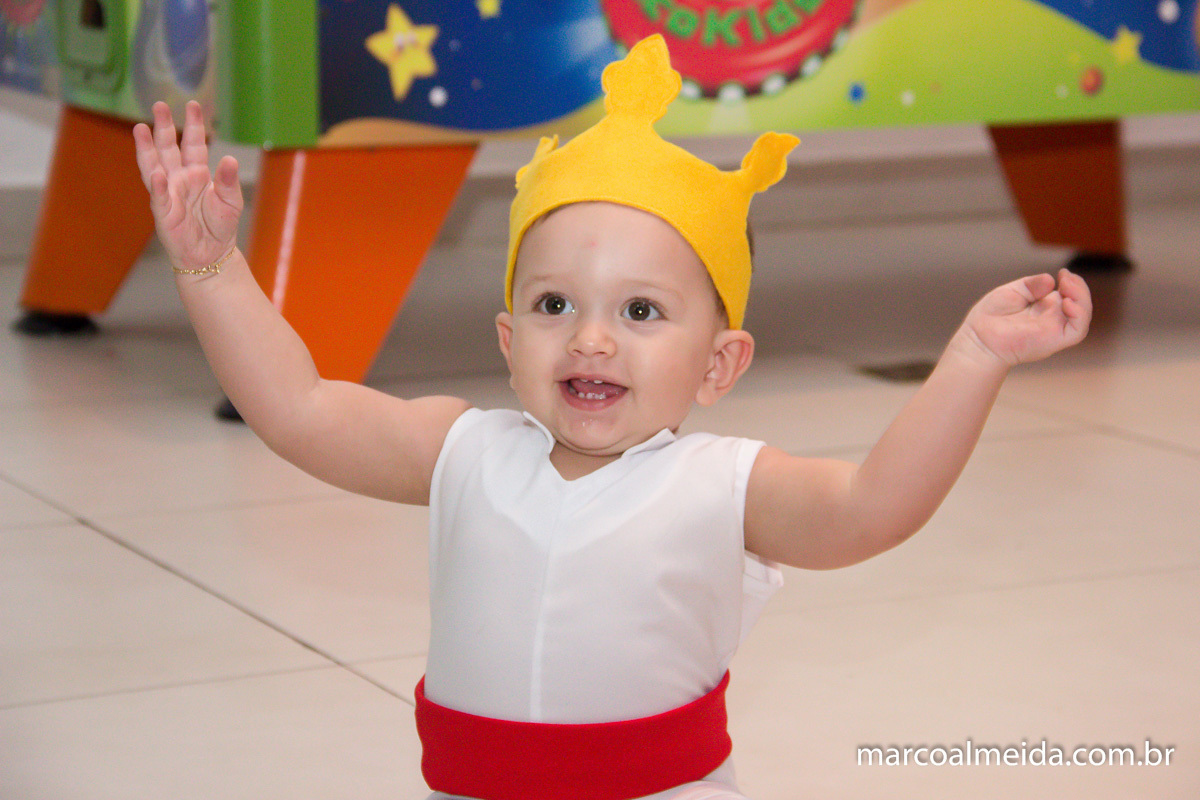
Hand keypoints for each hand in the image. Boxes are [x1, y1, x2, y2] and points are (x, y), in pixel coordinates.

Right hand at [133, 100, 242, 272]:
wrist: (211, 255)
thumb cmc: (220, 226)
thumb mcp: (231, 201)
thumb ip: (228, 180)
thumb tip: (229, 159)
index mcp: (197, 172)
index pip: (194, 143)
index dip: (193, 125)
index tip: (193, 104)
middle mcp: (179, 178)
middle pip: (168, 148)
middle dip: (164, 126)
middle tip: (159, 104)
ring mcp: (169, 193)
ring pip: (154, 165)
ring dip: (147, 148)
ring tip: (141, 128)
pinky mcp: (164, 212)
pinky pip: (159, 196)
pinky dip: (158, 184)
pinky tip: (157, 172)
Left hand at [959, 269, 1091, 366]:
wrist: (978, 338)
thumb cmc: (990, 317)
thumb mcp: (1013, 292)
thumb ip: (1032, 285)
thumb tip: (1051, 280)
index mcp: (1044, 307)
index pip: (1069, 294)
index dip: (1072, 282)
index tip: (1063, 273)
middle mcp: (1052, 319)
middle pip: (1079, 304)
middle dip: (1079, 287)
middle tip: (1066, 276)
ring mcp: (1054, 330)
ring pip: (1082, 317)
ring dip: (1082, 298)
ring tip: (1068, 285)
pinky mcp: (1054, 341)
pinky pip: (1077, 331)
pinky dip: (1079, 315)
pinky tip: (1067, 302)